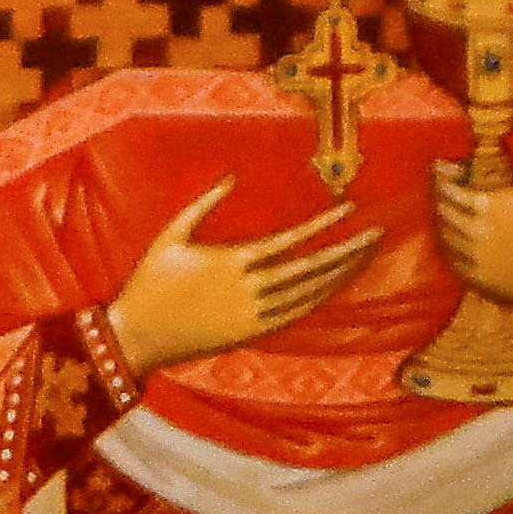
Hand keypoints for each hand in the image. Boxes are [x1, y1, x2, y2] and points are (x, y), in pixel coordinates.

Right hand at [101, 180, 380, 373]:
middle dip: (347, 250)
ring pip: (309, 294)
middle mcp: (249, 289)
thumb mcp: (169, 236)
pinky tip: (337, 285)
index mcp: (231, 261)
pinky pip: (296, 315)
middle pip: (311, 268)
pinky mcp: (251, 334)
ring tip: (365, 256)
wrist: (135, 337)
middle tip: (377, 234)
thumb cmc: (148, 283)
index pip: (290, 239)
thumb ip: (202, 204)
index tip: (349, 209)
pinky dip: (320, 299)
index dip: (323, 224)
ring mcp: (253, 315)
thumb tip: (231, 176)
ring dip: (341, 274)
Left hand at [426, 163, 512, 314]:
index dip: (441, 176)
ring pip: (443, 235)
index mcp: (488, 206)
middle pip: (441, 210)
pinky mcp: (475, 281)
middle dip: (438, 194)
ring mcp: (472, 259)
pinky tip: (453, 236)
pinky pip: (450, 259)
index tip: (439, 167)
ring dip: (441, 219)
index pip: (449, 189)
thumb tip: (496, 167)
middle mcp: (473, 232)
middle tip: (441, 186)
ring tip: (446, 208)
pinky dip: (448, 244)